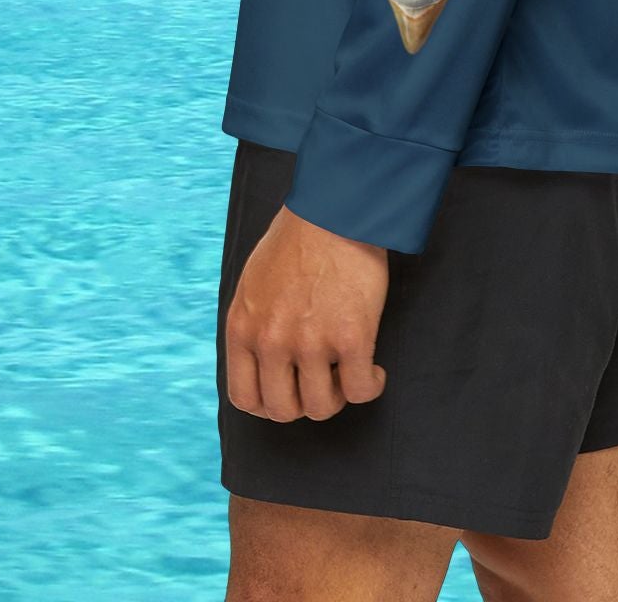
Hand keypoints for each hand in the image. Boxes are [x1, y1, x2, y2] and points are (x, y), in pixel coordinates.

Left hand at [224, 203, 390, 421]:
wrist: (335, 207)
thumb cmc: (298, 238)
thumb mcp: (254, 282)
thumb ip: (255, 324)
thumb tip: (265, 360)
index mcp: (243, 327)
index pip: (245, 398)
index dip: (270, 403)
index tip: (290, 391)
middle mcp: (272, 341)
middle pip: (284, 409)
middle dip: (305, 401)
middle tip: (324, 380)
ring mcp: (311, 342)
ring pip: (322, 407)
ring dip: (338, 396)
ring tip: (348, 372)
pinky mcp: (351, 337)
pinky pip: (361, 391)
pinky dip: (370, 387)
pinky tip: (374, 370)